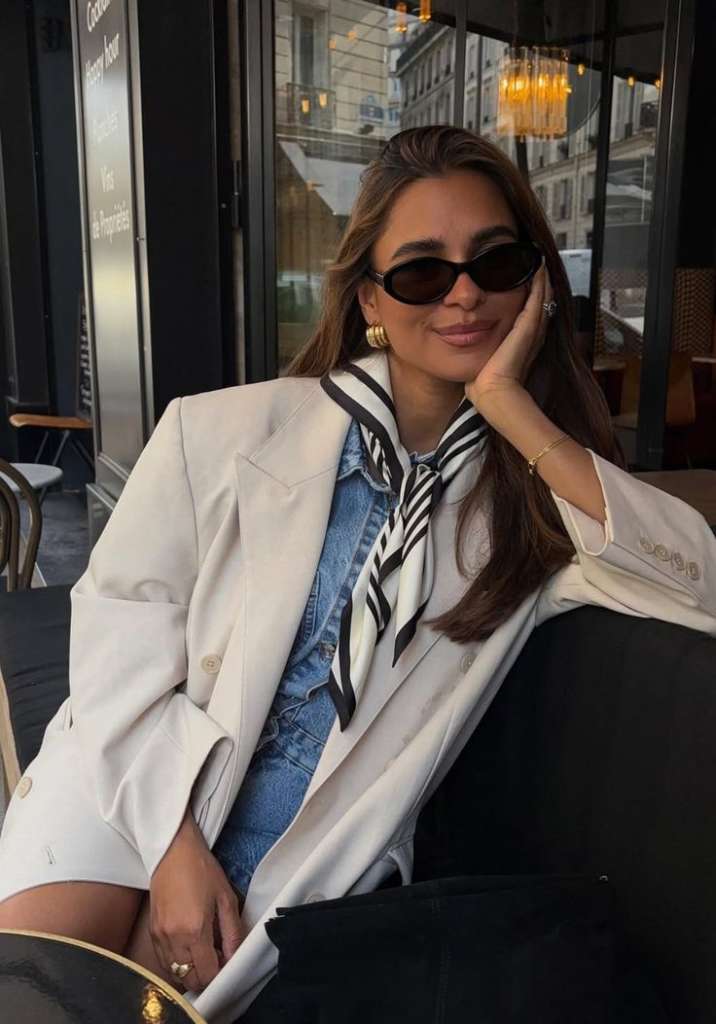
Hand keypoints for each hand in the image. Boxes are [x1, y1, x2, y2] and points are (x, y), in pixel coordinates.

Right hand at [149, 809, 245, 991]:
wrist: (173, 851)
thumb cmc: (202, 870)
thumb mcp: (226, 898)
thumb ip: (233, 933)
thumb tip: (234, 958)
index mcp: (194, 931)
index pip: (207, 975)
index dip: (220, 973)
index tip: (226, 961)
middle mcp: (173, 939)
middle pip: (190, 980)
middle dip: (206, 976)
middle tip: (216, 956)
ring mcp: (159, 938)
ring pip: (175, 974)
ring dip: (191, 971)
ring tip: (203, 950)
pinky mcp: (152, 933)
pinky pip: (164, 962)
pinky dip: (177, 963)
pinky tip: (188, 947)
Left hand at [464, 265, 552, 416]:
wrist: (492, 392)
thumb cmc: (484, 383)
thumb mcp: (481, 359)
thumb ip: (480, 348)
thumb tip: (463, 339)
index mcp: (521, 342)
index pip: (529, 314)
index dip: (531, 297)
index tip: (525, 278)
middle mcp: (532, 335)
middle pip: (541, 303)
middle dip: (540, 284)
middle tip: (539, 263)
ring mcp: (533, 330)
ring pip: (543, 297)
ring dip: (543, 279)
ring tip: (541, 260)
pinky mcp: (530, 327)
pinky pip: (539, 298)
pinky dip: (541, 282)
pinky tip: (540, 266)